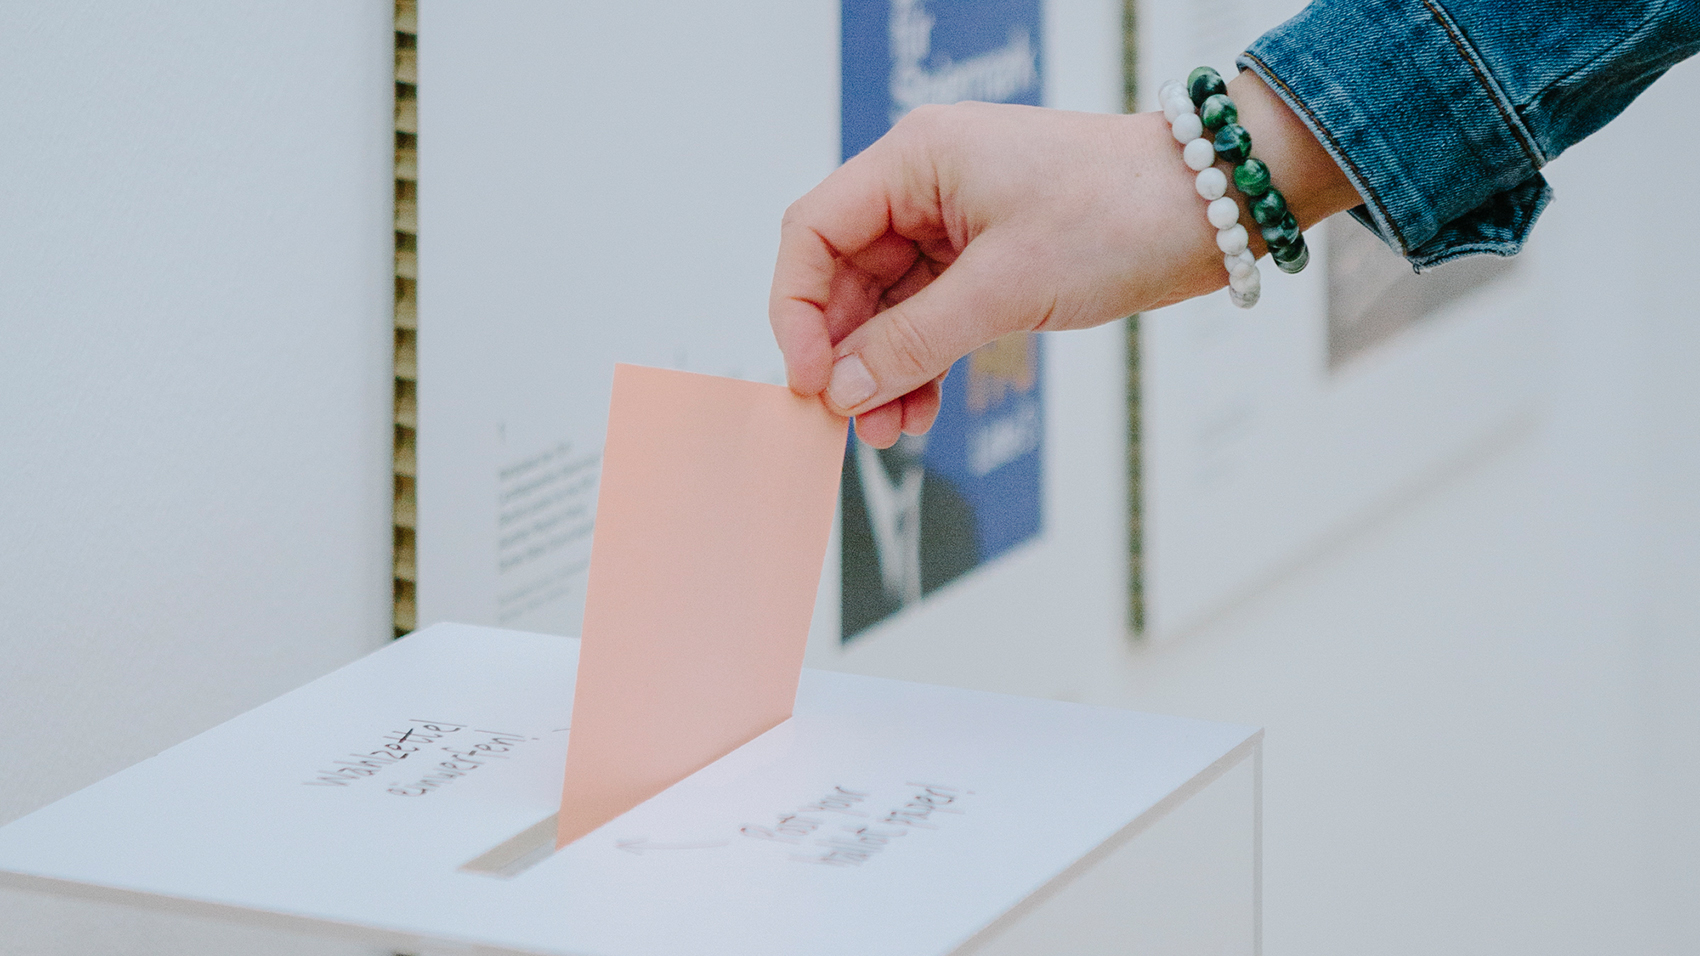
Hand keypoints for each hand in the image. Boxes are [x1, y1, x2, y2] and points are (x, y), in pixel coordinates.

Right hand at [768, 74, 1355, 447]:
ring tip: (889, 432)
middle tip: (850, 421)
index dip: (797, 309)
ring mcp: (954, 221)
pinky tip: (919, 410)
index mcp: (915, 160)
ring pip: (887, 305)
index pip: (814, 231)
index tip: (810, 378)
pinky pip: (929, 316)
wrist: (1210, 208)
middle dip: (844, 353)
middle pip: (844, 274)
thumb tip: (842, 390)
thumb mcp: (1005, 287)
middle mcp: (924, 184)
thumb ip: (913, 342)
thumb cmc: (1119, 213)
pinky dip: (921, 363)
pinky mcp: (986, 257)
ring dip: (882, 369)